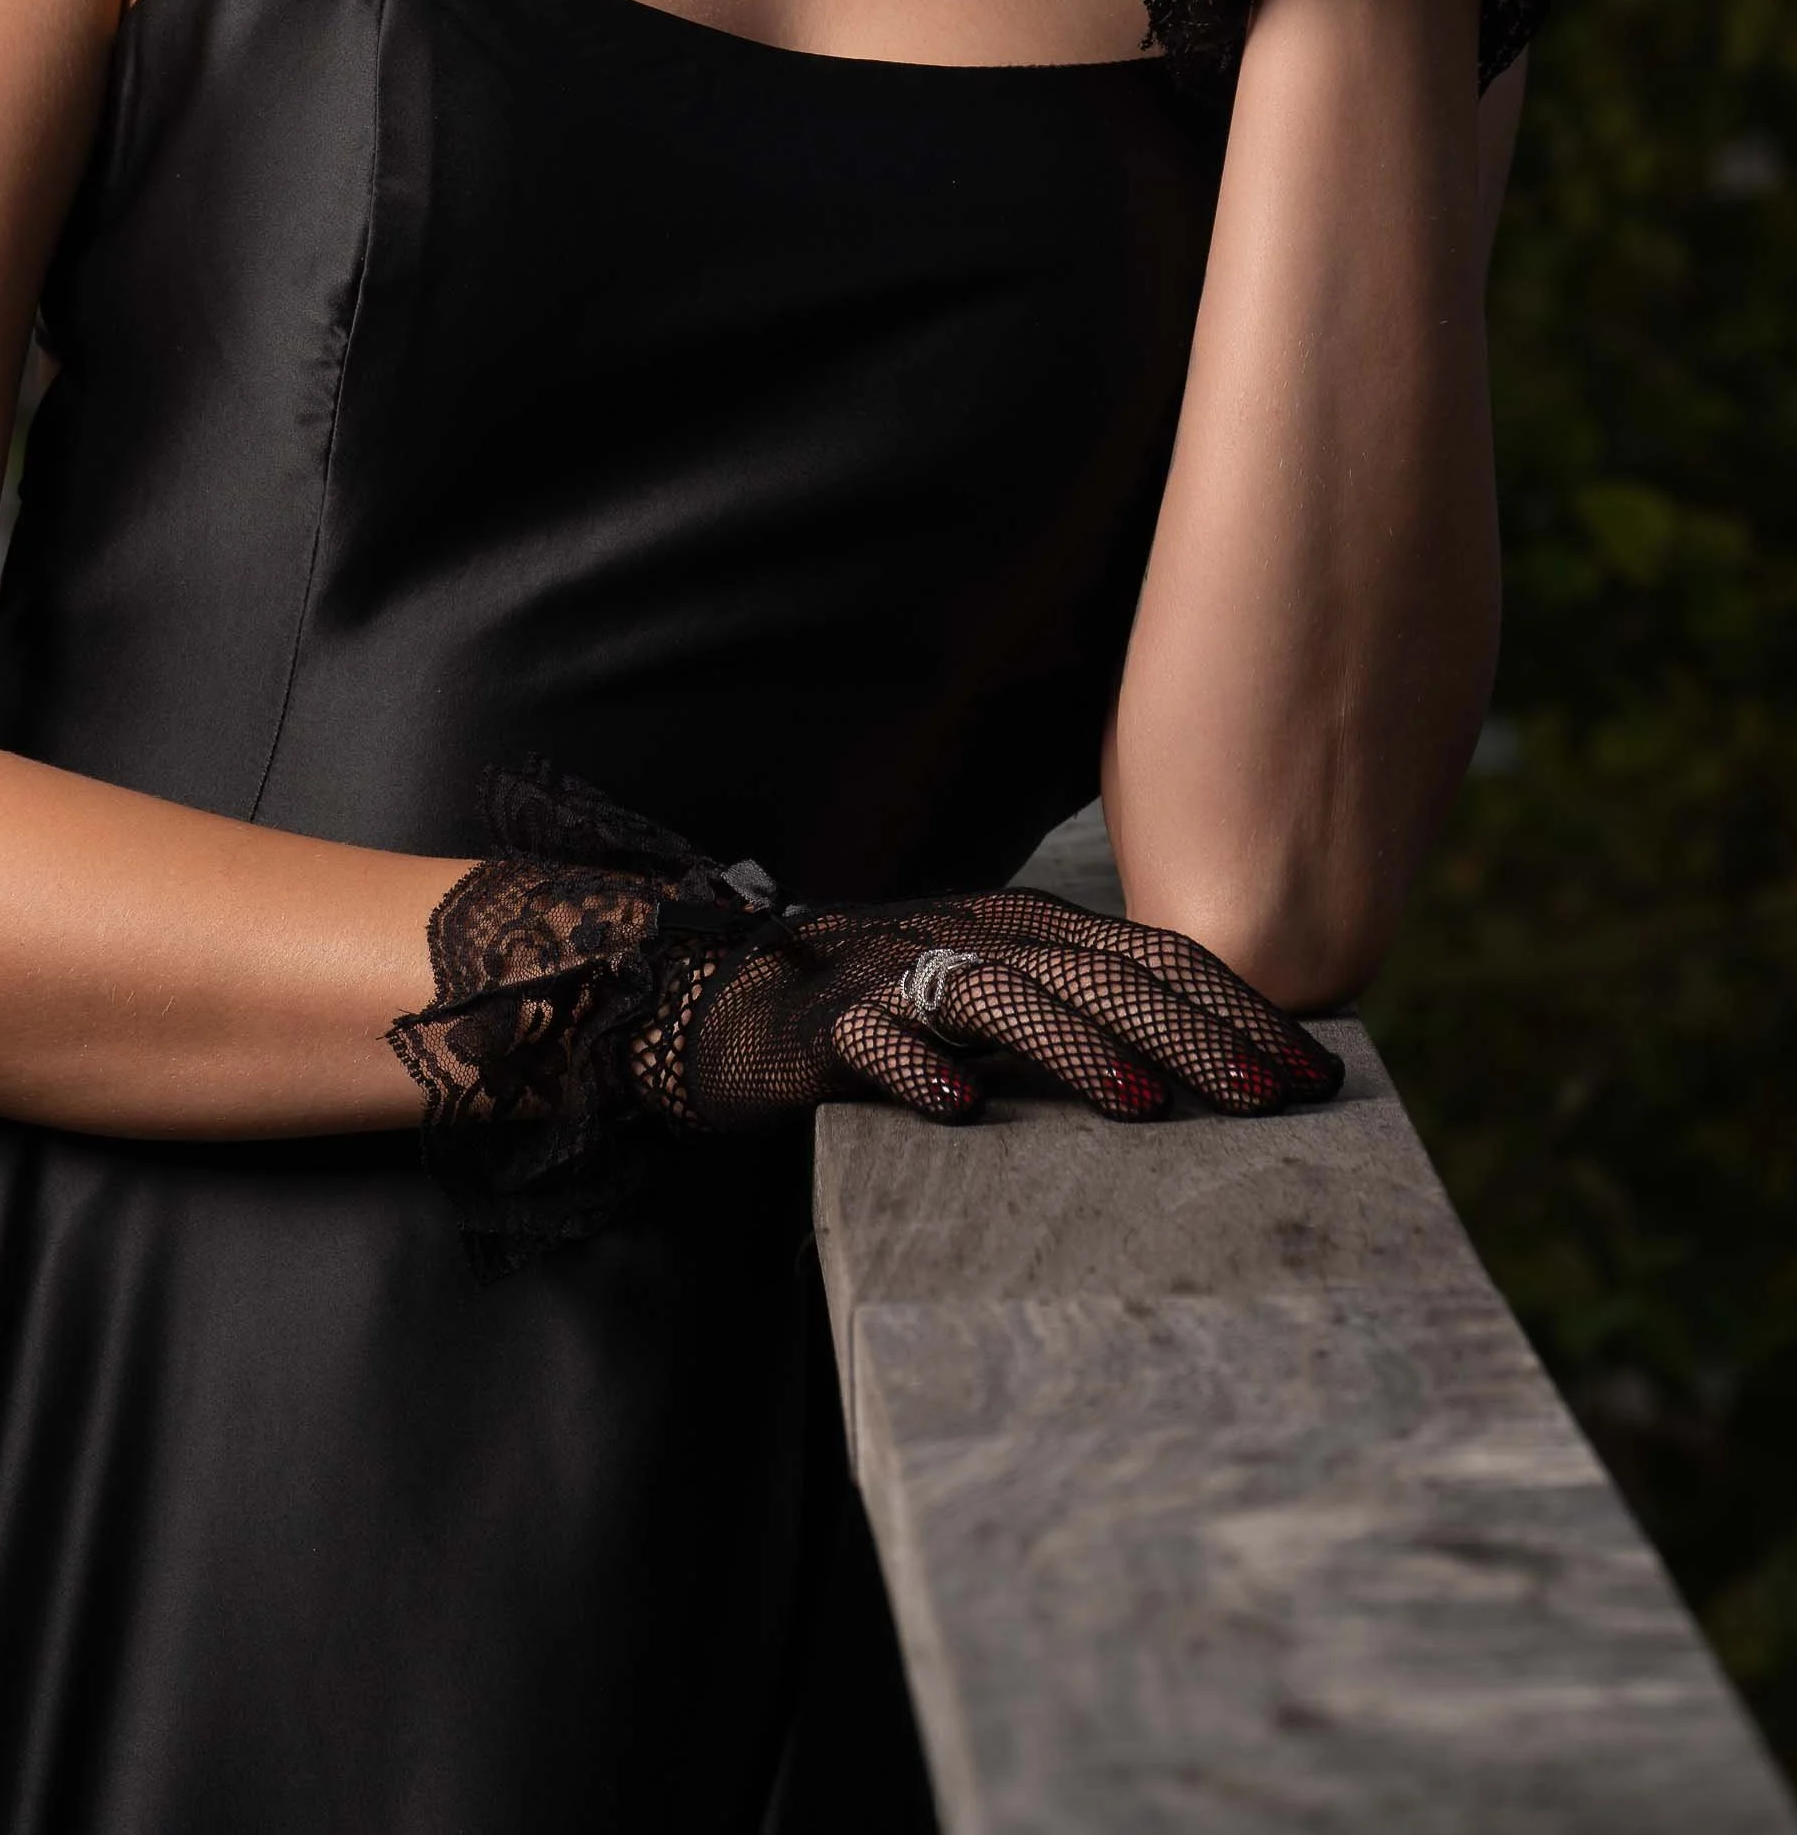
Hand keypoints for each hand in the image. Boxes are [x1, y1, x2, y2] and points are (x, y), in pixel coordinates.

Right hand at [632, 882, 1340, 1129]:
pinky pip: (874, 1043)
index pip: (1156, 955)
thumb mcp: (1000, 999)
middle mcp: (975, 937)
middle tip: (1271, 1098)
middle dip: (1194, 1033)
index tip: (1315, 1074)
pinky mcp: (823, 1025)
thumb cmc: (891, 1012)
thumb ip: (1089, 1018)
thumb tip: (1226, 1078)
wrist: (724, 998)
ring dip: (1078, 1048)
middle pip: (1100, 974)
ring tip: (1146, 1104)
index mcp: (1029, 929)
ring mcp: (898, 975)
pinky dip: (919, 1070)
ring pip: (1002, 997)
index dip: (1238, 1008)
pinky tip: (961, 1109)